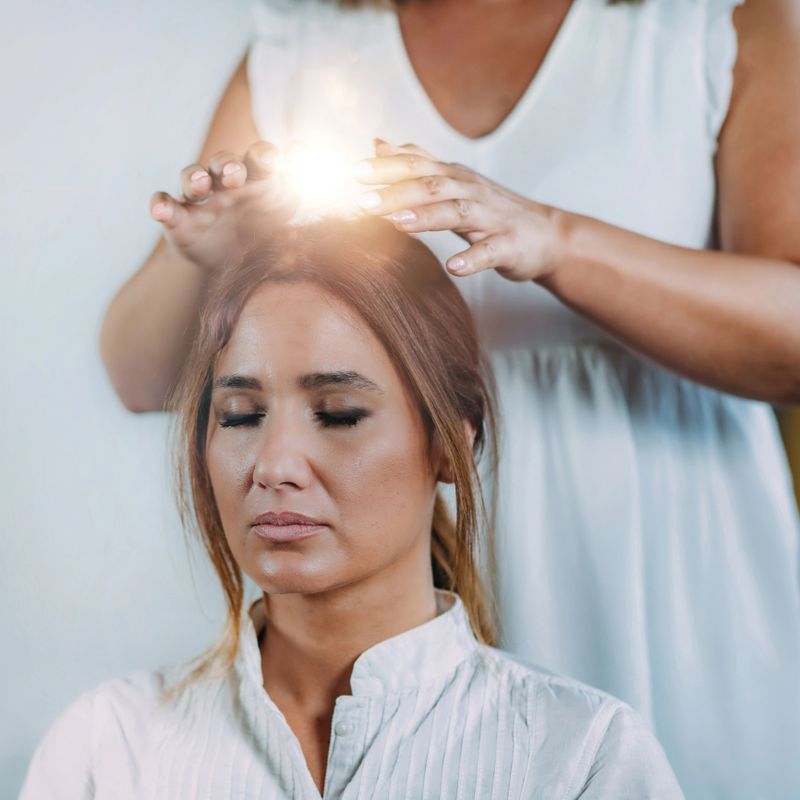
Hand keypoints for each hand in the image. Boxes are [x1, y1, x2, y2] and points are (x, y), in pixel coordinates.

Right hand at [149, 141, 296, 272]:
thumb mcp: (283, 207)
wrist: (231, 264)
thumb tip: (305, 149)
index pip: (257, 157)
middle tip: (235, 174)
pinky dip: (160, 206)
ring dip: (193, 177)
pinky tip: (160, 211)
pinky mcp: (178, 219)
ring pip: (190, 177)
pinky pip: (165, 207)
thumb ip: (296, 181)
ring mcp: (199, 200)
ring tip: (199, 185)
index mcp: (253, 177)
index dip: (264, 155)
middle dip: (227, 164)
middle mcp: (223, 182)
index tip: (273, 162)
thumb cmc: (261, 226)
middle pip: (221, 162)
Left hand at [354, 141, 563, 281]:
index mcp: (455, 178)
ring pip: (457, 213)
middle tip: (361, 200)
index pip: (417, 164)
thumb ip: (417, 164)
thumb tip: (379, 143)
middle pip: (431, 185)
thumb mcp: (454, 183)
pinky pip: (489, 252)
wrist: (549, 236)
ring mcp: (492, 219)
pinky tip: (453, 267)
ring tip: (395, 223)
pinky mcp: (508, 246)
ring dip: (426, 217)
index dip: (386, 167)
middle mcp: (472, 192)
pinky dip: (471, 259)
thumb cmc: (493, 211)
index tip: (352, 172)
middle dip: (395, 191)